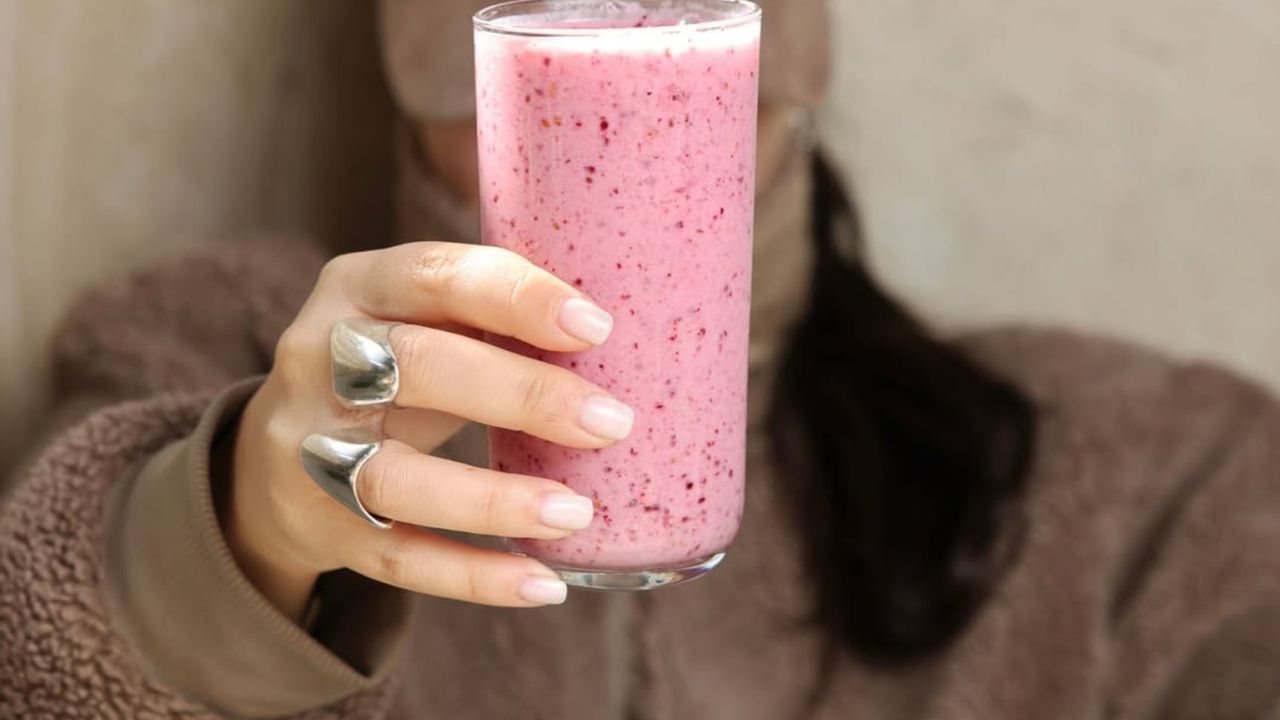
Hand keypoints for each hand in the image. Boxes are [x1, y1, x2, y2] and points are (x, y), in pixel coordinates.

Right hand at [225, 242, 632, 619]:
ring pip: (396, 476)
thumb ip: (493, 312)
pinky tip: (544, 583)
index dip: (515, 297)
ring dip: (493, 498)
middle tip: (612, 422)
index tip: (595, 328)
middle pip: (417, 367)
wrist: (278, 457)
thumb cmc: (393, 368)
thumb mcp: (423, 317)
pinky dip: (474, 577)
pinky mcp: (319, 525)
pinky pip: (399, 558)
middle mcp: (318, 359)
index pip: (435, 275)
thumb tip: (627, 333)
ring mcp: (308, 447)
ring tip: (578, 513)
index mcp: (358, 286)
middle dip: (522, 394)